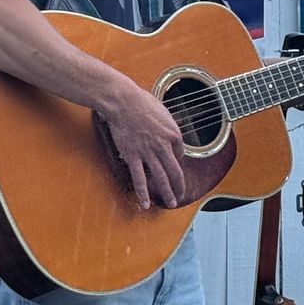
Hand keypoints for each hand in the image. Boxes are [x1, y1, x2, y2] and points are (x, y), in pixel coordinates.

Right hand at [99, 82, 186, 210]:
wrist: (122, 101)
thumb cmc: (140, 101)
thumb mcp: (162, 111)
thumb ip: (167, 125)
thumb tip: (167, 132)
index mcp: (174, 134)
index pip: (180, 154)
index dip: (177, 161)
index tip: (171, 164)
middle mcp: (164, 146)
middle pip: (176, 172)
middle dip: (179, 187)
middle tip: (180, 195)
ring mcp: (148, 153)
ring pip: (161, 178)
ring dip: (167, 193)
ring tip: (170, 203)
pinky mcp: (133, 156)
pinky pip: (139, 178)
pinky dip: (142, 192)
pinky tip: (145, 203)